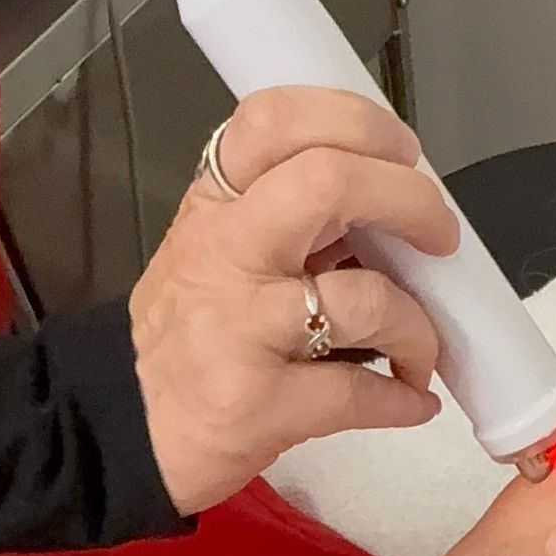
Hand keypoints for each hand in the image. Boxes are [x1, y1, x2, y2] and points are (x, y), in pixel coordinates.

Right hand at [128, 88, 457, 513]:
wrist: (116, 434)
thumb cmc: (179, 341)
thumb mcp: (207, 253)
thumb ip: (281, 218)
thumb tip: (385, 205)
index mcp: (215, 207)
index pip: (274, 121)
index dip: (355, 120)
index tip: (399, 150)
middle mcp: (225, 255)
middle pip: (331, 183)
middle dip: (411, 201)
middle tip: (438, 236)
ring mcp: (241, 330)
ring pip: (365, 299)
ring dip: (419, 328)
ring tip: (416, 350)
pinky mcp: (260, 405)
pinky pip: (360, 392)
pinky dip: (403, 399)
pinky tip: (409, 399)